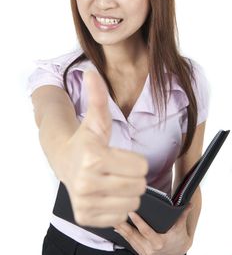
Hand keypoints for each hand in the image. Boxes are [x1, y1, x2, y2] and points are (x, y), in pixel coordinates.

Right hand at [57, 70, 148, 227]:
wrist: (64, 161)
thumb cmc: (86, 140)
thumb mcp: (96, 119)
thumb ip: (98, 96)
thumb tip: (91, 71)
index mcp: (94, 158)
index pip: (142, 167)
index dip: (135, 160)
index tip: (120, 154)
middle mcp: (87, 183)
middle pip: (139, 186)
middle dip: (132, 176)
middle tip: (117, 168)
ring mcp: (85, 203)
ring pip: (132, 203)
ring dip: (126, 191)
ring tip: (111, 180)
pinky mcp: (85, 217)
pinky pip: (121, 216)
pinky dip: (117, 205)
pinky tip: (105, 193)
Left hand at [114, 204, 192, 254]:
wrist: (176, 254)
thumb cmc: (178, 239)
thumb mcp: (180, 229)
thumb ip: (182, 215)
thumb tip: (188, 203)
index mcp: (159, 243)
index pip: (146, 231)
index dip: (138, 222)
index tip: (131, 212)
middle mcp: (149, 250)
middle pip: (132, 236)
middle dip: (123, 224)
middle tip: (115, 212)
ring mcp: (143, 252)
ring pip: (128, 238)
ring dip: (119, 228)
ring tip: (111, 216)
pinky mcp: (138, 252)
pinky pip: (127, 241)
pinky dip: (121, 233)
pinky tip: (115, 225)